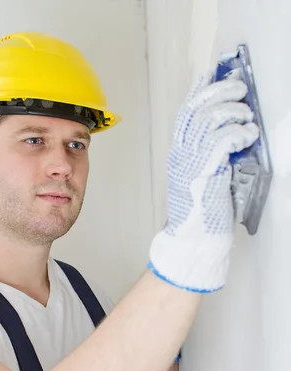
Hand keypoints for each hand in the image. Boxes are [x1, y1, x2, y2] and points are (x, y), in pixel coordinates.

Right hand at [148, 74, 258, 292]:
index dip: (198, 89)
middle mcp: (181, 154)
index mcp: (178, 154)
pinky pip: (224, 140)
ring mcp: (191, 162)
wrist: (195, 238)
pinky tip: (249, 136)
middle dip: (220, 91)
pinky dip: (240, 132)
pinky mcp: (206, 172)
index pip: (185, 113)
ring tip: (247, 116)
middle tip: (240, 88)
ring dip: (234, 111)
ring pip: (210, 119)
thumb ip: (209, 154)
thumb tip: (228, 131)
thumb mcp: (203, 175)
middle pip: (197, 108)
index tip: (211, 73)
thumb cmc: (202, 212)